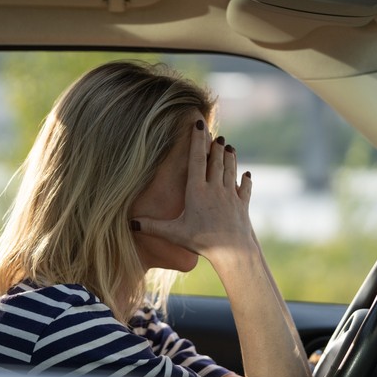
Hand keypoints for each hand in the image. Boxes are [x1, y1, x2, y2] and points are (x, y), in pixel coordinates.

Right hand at [131, 120, 253, 262]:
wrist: (232, 252)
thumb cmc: (201, 242)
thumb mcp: (174, 234)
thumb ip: (153, 227)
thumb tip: (130, 224)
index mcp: (197, 191)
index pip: (196, 160)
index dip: (197, 140)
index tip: (199, 124)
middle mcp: (215, 189)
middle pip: (215, 161)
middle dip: (215, 146)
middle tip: (216, 135)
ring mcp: (230, 196)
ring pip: (230, 170)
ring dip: (230, 157)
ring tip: (229, 146)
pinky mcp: (242, 205)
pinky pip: (244, 189)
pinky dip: (245, 181)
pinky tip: (246, 175)